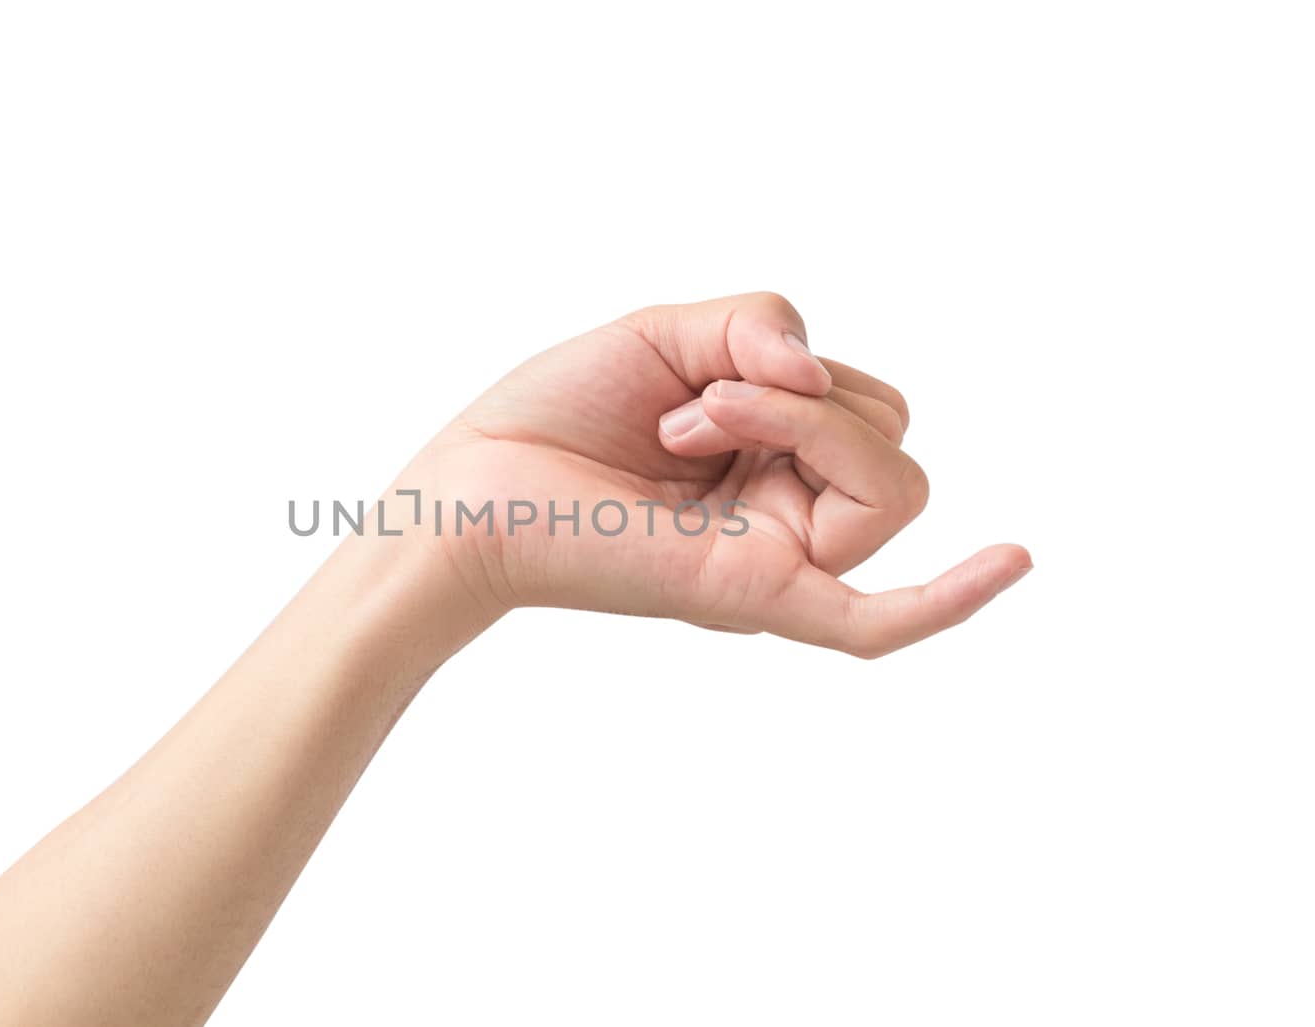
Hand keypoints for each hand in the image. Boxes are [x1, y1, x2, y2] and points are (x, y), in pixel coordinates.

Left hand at [399, 292, 1029, 657]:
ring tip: (689, 435)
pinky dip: (950, 598)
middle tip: (688, 414)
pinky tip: (1014, 561)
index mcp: (777, 456)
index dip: (796, 372)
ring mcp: (780, 560)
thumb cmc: (553, 419)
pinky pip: (878, 620)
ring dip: (799, 427)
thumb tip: (820, 378)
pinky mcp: (754, 600)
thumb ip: (762, 327)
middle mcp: (791, 513)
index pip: (867, 401)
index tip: (692, 383)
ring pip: (892, 486)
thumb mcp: (670, 332)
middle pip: (895, 440)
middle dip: (803, 399)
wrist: (469, 491)